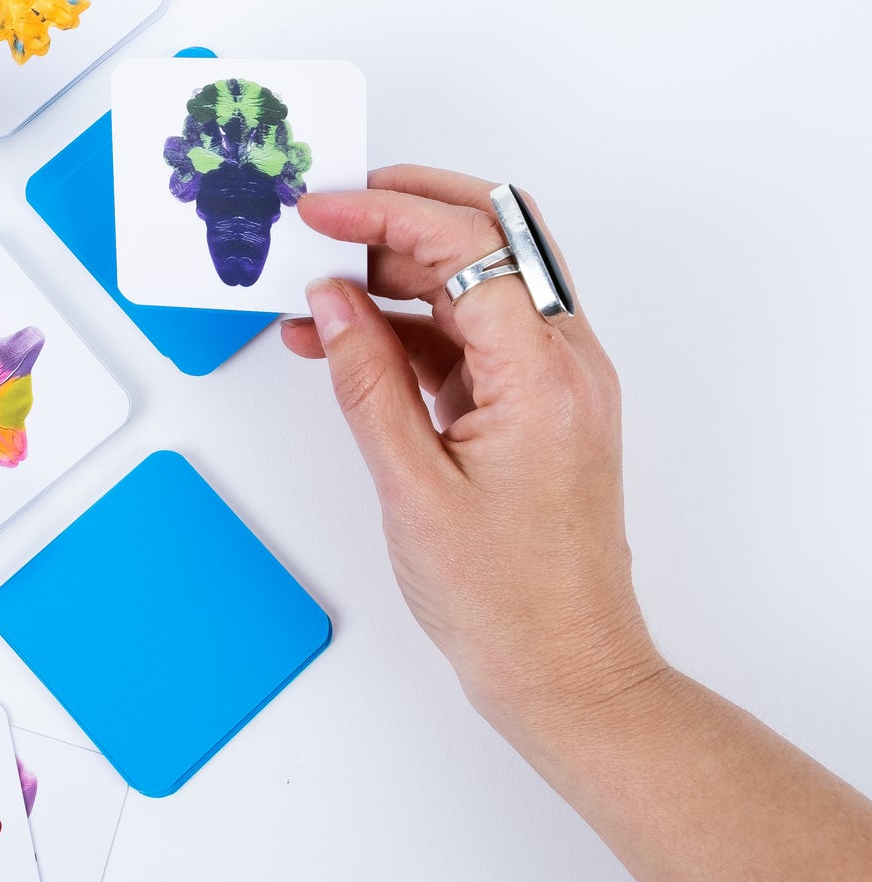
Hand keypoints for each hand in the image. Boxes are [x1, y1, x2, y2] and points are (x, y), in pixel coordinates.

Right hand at [280, 165, 665, 741]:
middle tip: (327, 218)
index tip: (323, 212)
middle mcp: (565, 364)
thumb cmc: (508, 601)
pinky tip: (347, 344)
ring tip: (317, 296)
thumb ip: (367, 380)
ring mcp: (555, 383)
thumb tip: (332, 303)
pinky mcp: (535, 406)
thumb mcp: (411, 487)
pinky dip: (410, 326)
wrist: (565, 669)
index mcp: (545, 377)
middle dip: (404, 213)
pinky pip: (472, 335)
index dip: (387, 214)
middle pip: (492, 238)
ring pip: (479, 282)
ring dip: (398, 273)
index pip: (471, 247)